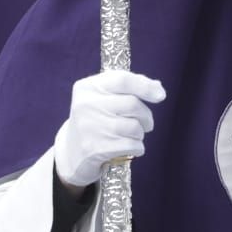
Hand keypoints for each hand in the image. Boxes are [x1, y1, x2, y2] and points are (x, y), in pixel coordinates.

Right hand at [53, 71, 165, 191]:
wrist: (71, 152)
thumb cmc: (95, 119)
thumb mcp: (103, 97)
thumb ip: (129, 88)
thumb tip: (158, 89)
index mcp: (88, 87)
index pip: (122, 80)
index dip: (145, 86)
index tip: (160, 95)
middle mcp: (85, 104)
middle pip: (132, 104)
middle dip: (146, 115)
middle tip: (147, 123)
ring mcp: (89, 127)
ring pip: (134, 127)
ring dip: (140, 133)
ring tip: (133, 135)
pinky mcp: (94, 149)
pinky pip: (131, 145)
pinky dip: (138, 148)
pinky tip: (130, 147)